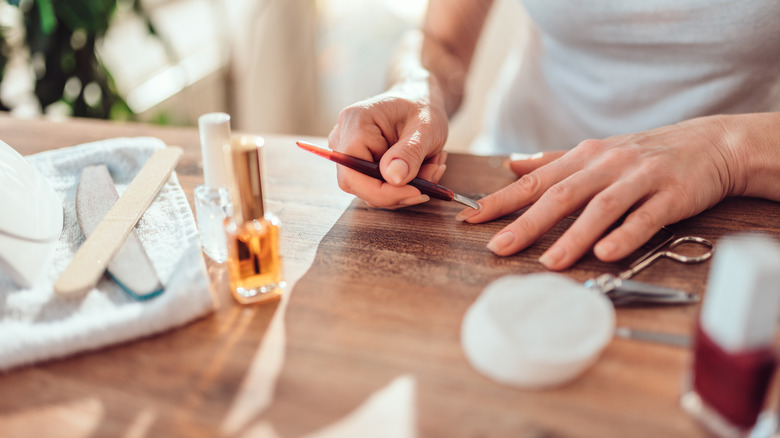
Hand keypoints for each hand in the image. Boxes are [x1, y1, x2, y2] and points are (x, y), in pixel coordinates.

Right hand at [327, 86, 448, 208]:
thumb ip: (410, 152)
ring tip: (433, 165)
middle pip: (359, 185)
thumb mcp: (426, 127)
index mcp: (355, 122)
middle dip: (399, 191)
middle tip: (431, 182)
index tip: (417, 192)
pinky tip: (424, 167)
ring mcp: (347, 153)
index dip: (383, 191)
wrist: (419, 99)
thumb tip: (393, 179)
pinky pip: (377, 187)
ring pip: (371, 190)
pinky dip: (404, 185)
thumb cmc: (422, 106)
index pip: (354, 173)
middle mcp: (342, 138)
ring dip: (406, 188)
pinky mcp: (358, 164)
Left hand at [457, 115, 744, 269]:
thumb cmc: (644, 154)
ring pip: (600, 208)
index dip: (501, 200)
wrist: (710, 144)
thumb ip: (552, 162)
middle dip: (527, 223)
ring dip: (573, 236)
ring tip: (549, 262)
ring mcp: (638, 179)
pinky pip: (645, 217)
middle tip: (499, 248)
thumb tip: (512, 165)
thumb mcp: (595, 152)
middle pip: (561, 195)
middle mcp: (606, 166)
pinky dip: (625, 235)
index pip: (535, 181)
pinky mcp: (670, 195)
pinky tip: (606, 253)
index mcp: (583, 158)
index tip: (471, 219)